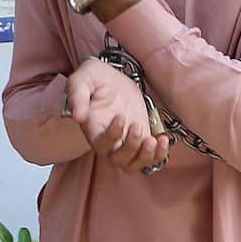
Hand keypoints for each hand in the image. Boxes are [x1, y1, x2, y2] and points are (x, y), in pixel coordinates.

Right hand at [65, 59, 169, 173]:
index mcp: (93, 129)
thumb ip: (77, 97)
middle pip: (118, 161)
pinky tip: (163, 139)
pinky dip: (159, 154)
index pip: (101, 145)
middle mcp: (109, 140)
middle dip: (131, 147)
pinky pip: (151, 157)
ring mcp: (126, 141)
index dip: (112, 136)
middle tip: (138, 125)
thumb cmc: (93, 79)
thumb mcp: (81, 81)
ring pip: (134, 164)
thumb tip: (78, 117)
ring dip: (146, 156)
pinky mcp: (142, 137)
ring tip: (154, 140)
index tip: (120, 116)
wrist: (111, 77)